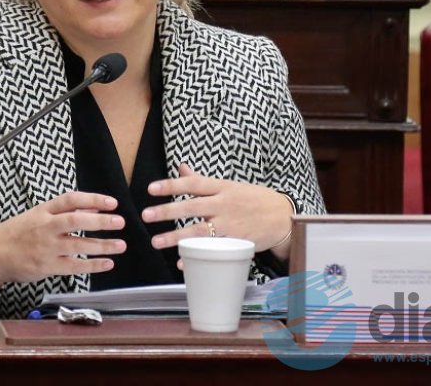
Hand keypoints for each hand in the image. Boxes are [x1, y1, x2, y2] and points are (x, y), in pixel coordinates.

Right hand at [0, 192, 125, 290]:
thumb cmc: (18, 232)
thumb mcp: (38, 214)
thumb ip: (65, 211)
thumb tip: (93, 208)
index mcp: (44, 211)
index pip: (70, 200)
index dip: (92, 200)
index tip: (112, 203)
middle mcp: (46, 227)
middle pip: (76, 221)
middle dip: (101, 222)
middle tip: (120, 222)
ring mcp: (47, 248)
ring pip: (78, 245)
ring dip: (103, 246)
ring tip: (121, 245)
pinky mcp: (47, 266)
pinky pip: (74, 266)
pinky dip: (93, 265)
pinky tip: (107, 263)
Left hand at [141, 163, 292, 258]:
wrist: (283, 217)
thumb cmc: (254, 199)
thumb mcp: (229, 185)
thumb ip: (202, 180)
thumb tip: (181, 168)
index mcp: (222, 187)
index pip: (193, 183)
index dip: (171, 185)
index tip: (151, 189)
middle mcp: (224, 204)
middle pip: (192, 206)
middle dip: (167, 211)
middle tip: (146, 215)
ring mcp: (230, 224)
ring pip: (199, 231)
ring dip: (176, 237)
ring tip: (156, 242)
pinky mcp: (236, 241)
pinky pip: (213, 250)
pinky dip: (197, 256)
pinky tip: (182, 262)